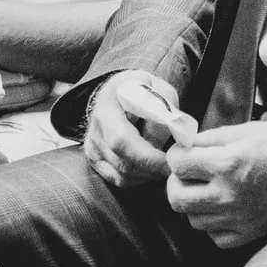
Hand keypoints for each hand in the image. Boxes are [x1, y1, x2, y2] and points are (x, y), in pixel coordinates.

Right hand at [81, 71, 185, 188]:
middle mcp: (95, 129)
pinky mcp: (95, 160)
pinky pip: (119, 179)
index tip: (172, 159)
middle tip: (174, 164)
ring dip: (149, 174)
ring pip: (123, 175)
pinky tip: (151, 166)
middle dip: (153, 168)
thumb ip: (163, 105)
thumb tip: (172, 132)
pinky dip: (140, 178)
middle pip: (123, 163)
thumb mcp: (156, 86)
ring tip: (164, 161)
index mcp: (107, 106)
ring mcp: (92, 147)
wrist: (119, 93)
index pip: (122, 141)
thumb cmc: (141, 89)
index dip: (148, 156)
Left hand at [164, 121, 266, 247]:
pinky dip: (214, 225)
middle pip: (176, 198)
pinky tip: (222, 209)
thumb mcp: (244, 131)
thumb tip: (182, 145)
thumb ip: (208, 139)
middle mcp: (228, 195)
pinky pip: (215, 237)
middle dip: (176, 183)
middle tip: (187, 174)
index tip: (182, 154)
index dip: (176, 156)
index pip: (177, 164)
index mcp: (226, 164)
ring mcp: (238, 218)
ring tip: (207, 190)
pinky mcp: (249, 233)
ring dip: (194, 204)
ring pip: (193, 219)